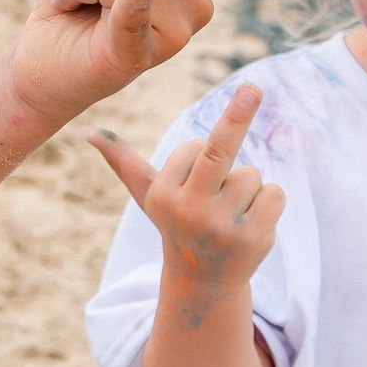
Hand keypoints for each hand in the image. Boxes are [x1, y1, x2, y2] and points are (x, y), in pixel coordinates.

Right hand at [91, 83, 282, 291]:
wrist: (203, 279)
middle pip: (218, 150)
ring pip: (251, 174)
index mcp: (164, 195)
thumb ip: (123, 162)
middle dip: (237, 116)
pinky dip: (270, 201)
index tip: (192, 183)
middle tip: (253, 88)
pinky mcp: (255, 238)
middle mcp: (191, 210)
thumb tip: (90, 133)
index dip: (200, 156)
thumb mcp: (148, 194)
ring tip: (231, 212)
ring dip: (247, 187)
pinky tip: (251, 221)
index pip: (194, 148)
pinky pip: (275, 193)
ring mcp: (223, 226)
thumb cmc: (176, 224)